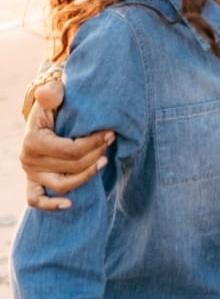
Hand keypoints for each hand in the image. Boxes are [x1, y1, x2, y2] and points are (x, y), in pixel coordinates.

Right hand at [20, 80, 114, 210]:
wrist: (42, 119)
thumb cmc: (52, 107)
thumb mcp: (52, 97)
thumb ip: (52, 93)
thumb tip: (50, 94)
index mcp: (33, 140)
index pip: (70, 149)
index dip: (94, 143)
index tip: (111, 133)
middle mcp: (29, 160)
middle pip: (71, 166)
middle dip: (96, 153)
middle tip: (112, 141)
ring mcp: (30, 174)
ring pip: (62, 184)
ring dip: (87, 175)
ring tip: (105, 161)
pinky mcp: (32, 183)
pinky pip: (36, 200)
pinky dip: (51, 205)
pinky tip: (70, 204)